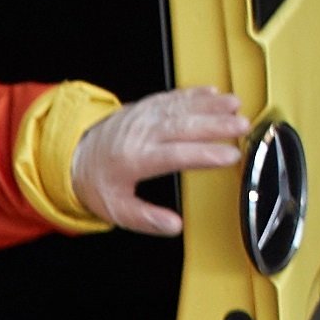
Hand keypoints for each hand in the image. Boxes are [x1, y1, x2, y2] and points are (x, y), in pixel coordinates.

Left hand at [72, 86, 254, 236]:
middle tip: (243, 125)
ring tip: (236, 105)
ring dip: (210, 105)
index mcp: (135, 160)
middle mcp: (140, 134)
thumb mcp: (116, 210)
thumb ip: (146, 219)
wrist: (76, 156)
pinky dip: (193, 93)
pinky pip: (171, 97)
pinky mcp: (145, 107)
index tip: (229, 156)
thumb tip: (173, 227)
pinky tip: (213, 93)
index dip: (205, 155)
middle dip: (216, 125)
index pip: (175, 155)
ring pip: (180, 108)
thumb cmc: (99, 183)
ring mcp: (143, 117)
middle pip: (183, 127)